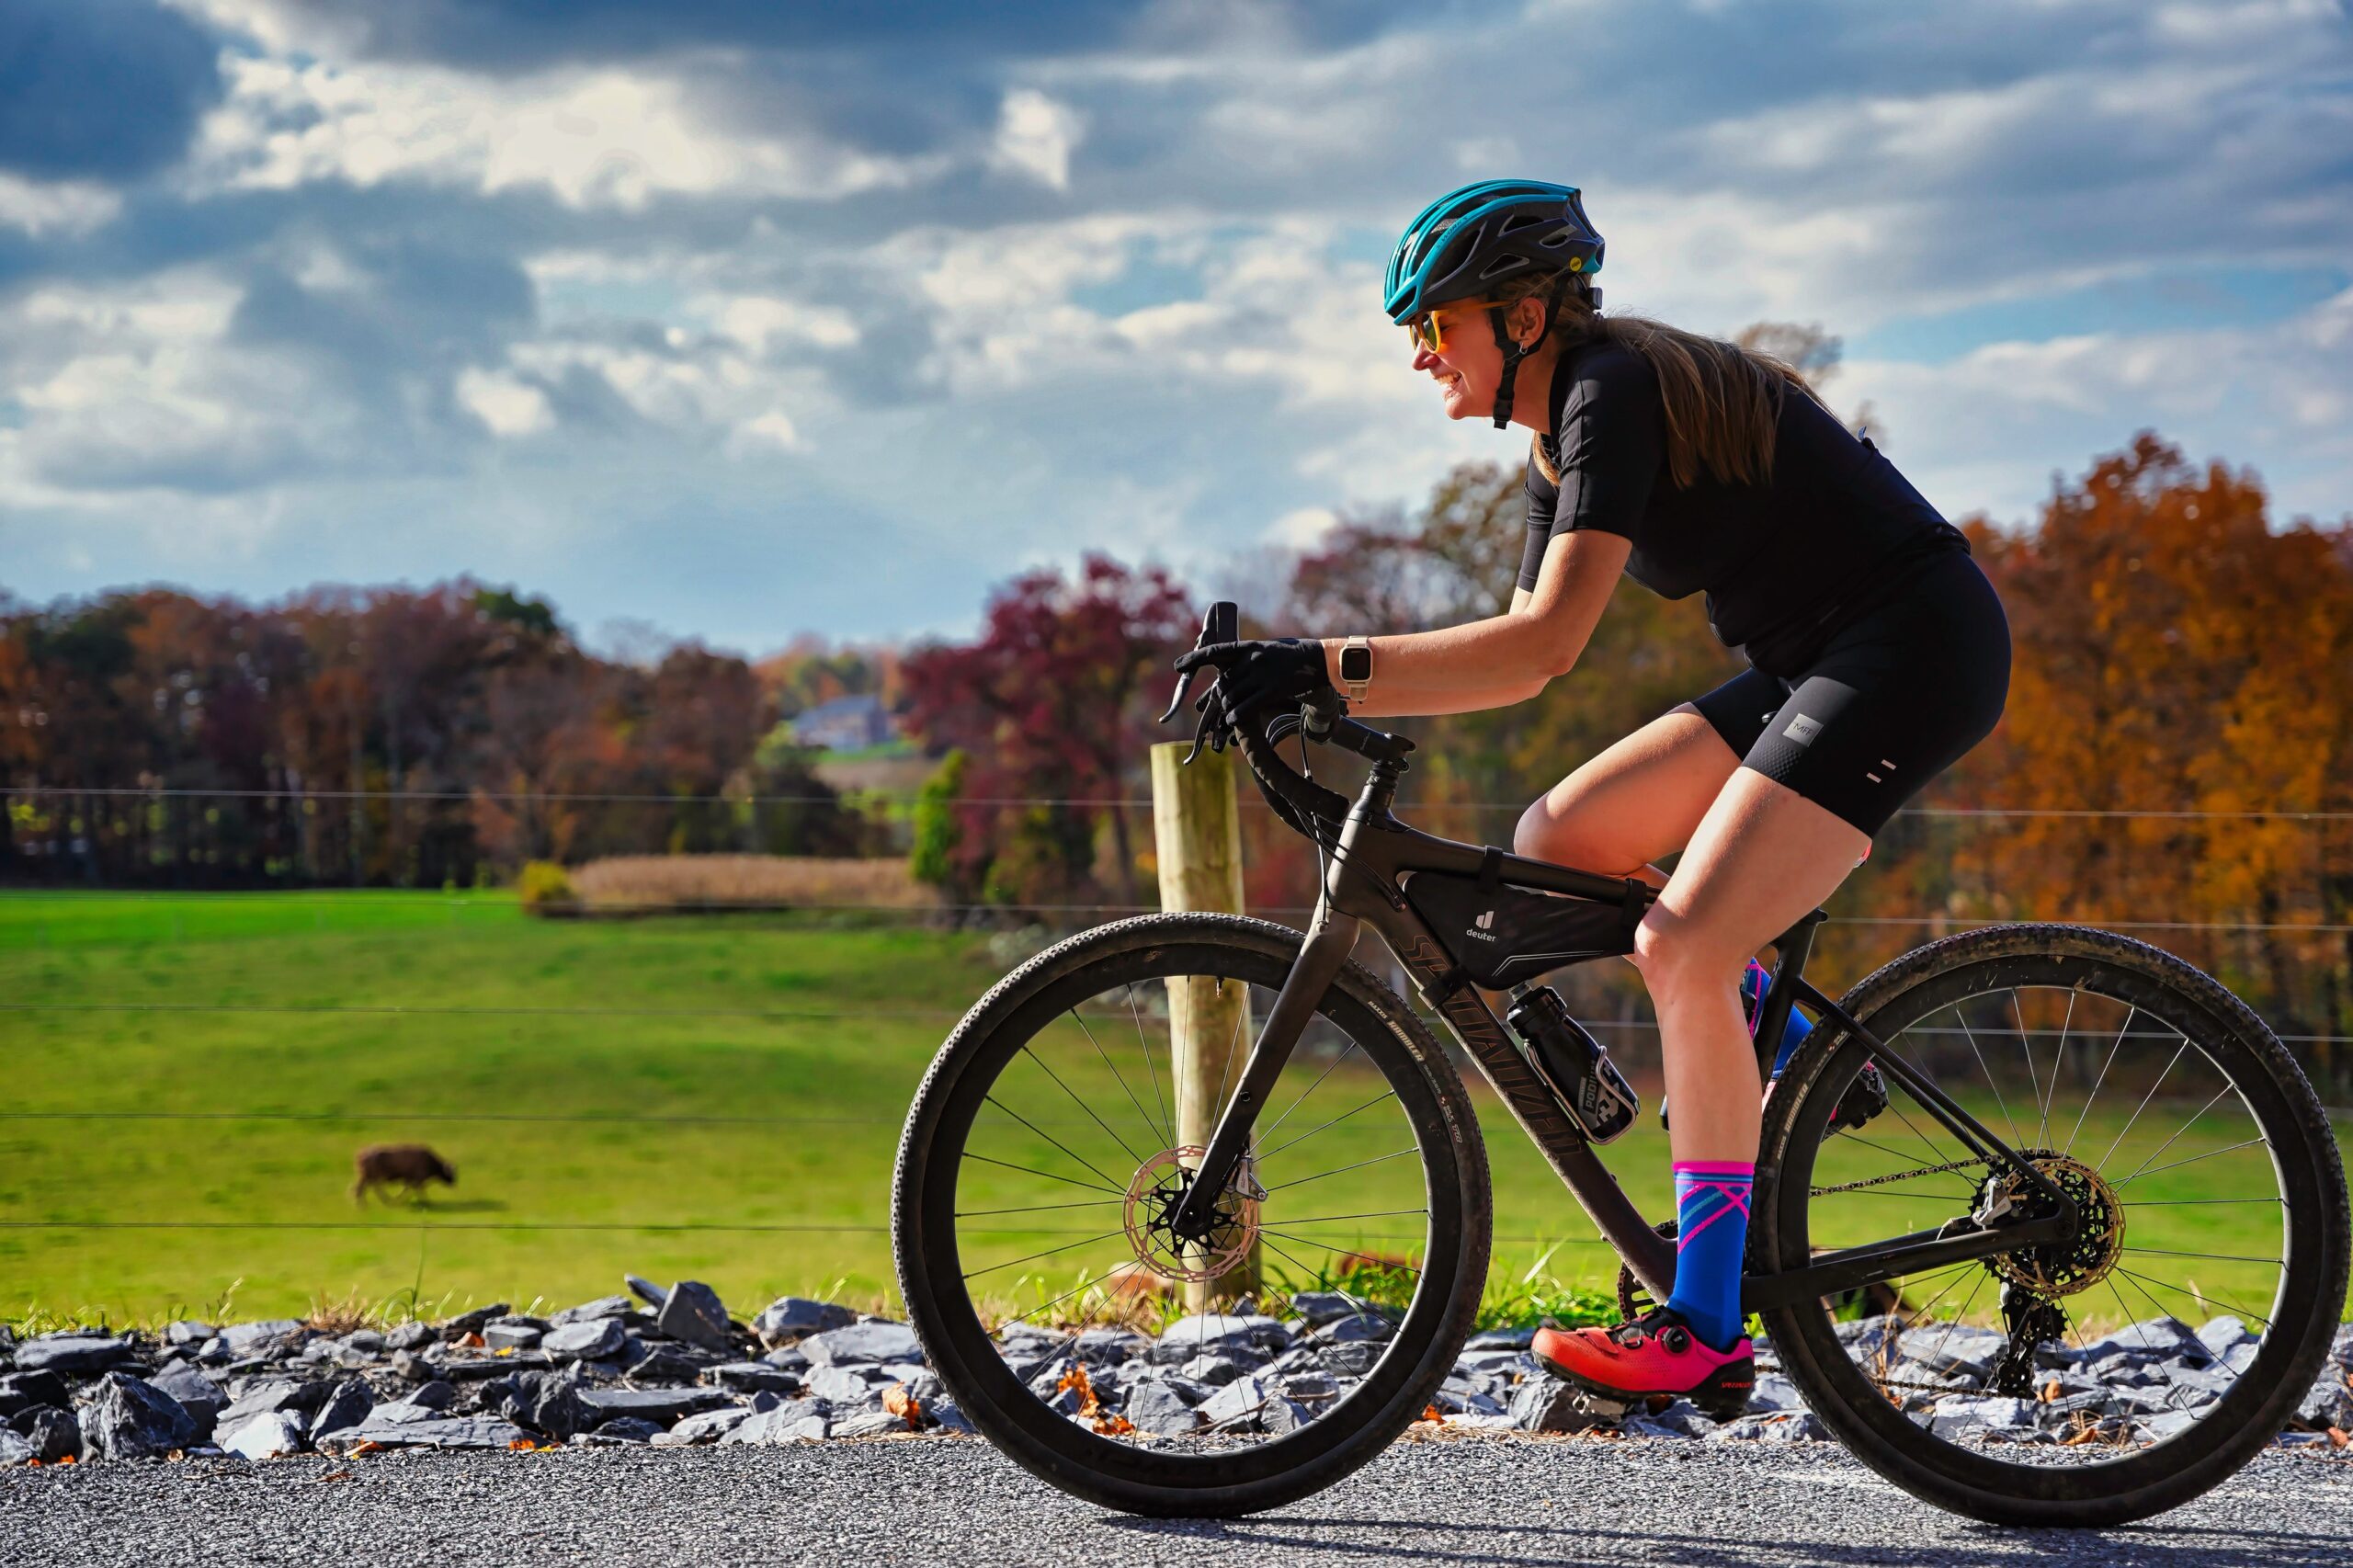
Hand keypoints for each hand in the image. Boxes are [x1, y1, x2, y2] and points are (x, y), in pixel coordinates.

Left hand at [1172, 638, 1337, 723]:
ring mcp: (1262, 674)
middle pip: (1223, 682)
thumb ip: (1243, 662)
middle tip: (1212, 706)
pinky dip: (1235, 716)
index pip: (1215, 651)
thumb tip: (1220, 682)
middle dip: (1216, 697)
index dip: (1194, 659)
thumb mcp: (1263, 651)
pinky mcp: (1272, 690)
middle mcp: (1252, 659)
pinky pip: (1246, 707)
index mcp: (1248, 646)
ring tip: (1225, 717)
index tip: (1178, 666)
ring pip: (1232, 696)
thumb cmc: (1287, 656)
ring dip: (1225, 709)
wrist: (1316, 660)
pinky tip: (1231, 720)